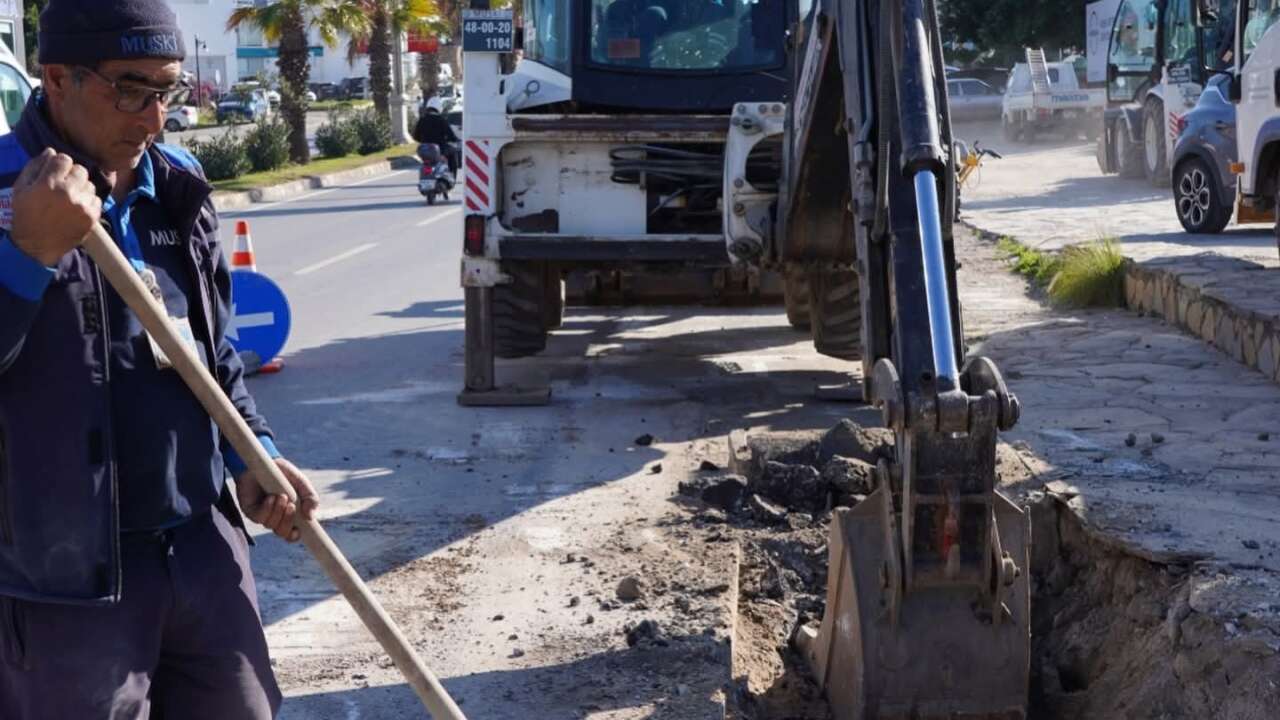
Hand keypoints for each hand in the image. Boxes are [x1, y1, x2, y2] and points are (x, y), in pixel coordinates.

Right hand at [9, 149, 100, 266]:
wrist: (36, 245)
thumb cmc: (25, 214)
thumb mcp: (21, 188)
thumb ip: (35, 166)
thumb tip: (51, 151)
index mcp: (48, 184)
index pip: (64, 159)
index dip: (59, 164)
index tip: (55, 171)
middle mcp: (68, 193)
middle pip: (80, 169)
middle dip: (71, 174)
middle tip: (62, 185)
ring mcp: (82, 206)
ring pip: (90, 184)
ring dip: (81, 188)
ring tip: (69, 198)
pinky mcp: (91, 217)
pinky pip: (97, 199)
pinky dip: (88, 201)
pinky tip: (76, 207)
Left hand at [235, 458, 318, 542]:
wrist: (265, 462)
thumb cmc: (283, 473)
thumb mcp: (302, 483)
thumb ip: (310, 498)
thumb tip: (310, 517)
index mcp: (290, 514)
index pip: (293, 534)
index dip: (296, 536)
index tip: (300, 531)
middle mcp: (276, 517)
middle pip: (283, 533)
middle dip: (288, 522)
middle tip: (291, 506)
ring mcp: (263, 515)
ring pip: (271, 525)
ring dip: (278, 512)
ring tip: (281, 496)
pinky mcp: (251, 510)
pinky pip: (260, 518)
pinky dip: (267, 509)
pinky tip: (270, 498)